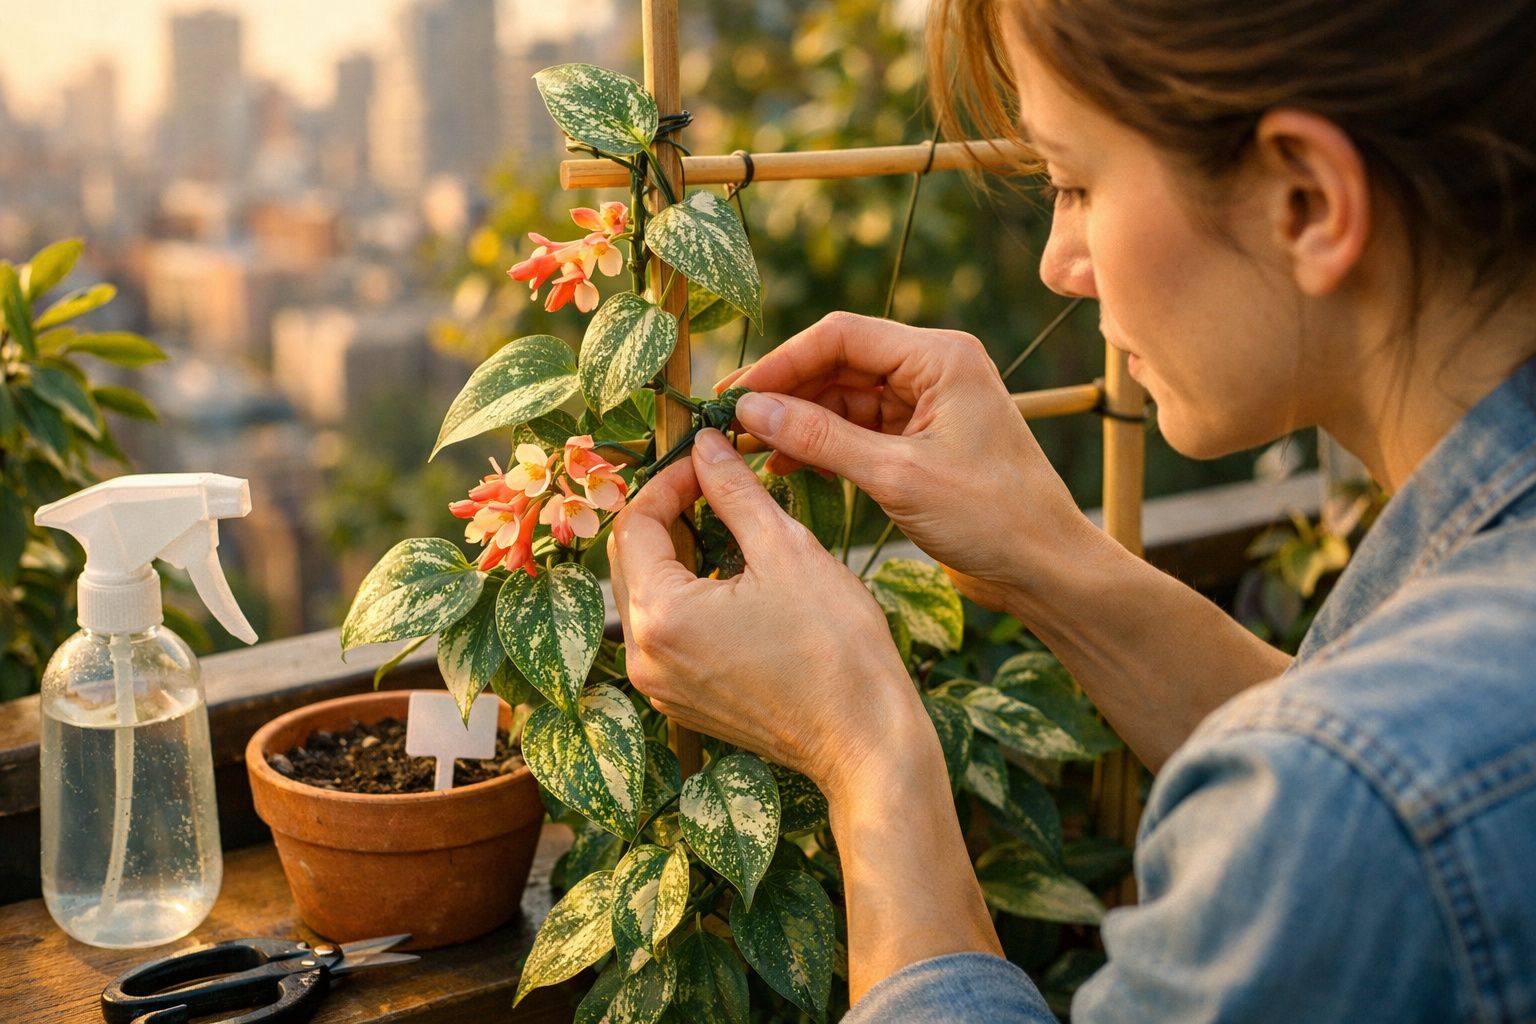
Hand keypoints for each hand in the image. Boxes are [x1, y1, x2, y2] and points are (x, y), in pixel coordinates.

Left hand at [608, 428, 922, 798]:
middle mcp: (644, 657)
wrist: (865, 740)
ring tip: (727, 528)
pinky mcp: (683, 702)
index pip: (635, 524)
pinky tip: (732, 582)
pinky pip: (667, 634)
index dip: (669, 480)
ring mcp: (661, 686)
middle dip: (667, 514)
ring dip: (677, 555)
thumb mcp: (785, 549)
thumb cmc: (835, 647)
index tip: (707, 459)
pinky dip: (687, 597)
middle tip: (712, 485)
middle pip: (630, 562)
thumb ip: (735, 491)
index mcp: (661, 615)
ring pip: (648, 597)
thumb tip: (708, 443)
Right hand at [724, 311, 1090, 609]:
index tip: (736, 394)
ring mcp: (927, 405)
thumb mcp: (897, 477)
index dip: (782, 362)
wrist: (1046, 568)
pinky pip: (858, 430)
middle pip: (838, 363)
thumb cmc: (992, 518)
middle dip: (785, 393)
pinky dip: (823, 445)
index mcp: (940, 357)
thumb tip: (752, 410)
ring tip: (749, 450)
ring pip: (843, 399)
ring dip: (799, 422)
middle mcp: (933, 369)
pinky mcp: (920, 441)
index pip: (842, 335)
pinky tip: (786, 466)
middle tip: (730, 423)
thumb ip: (821, 439)